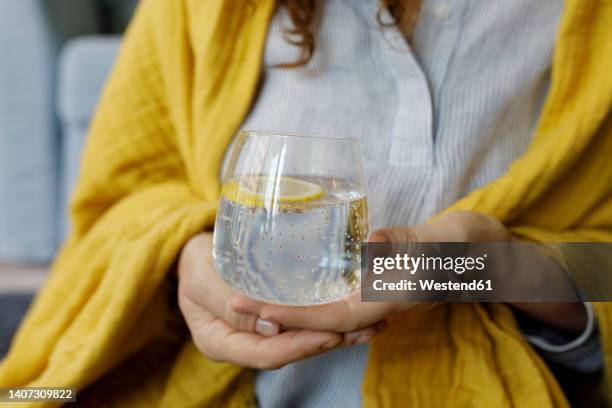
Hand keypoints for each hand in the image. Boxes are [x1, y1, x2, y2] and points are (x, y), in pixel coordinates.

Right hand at [177, 233, 383, 368]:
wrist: (191, 254)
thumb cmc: (193, 262)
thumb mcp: (203, 280)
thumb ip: (229, 304)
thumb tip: (272, 327)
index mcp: (222, 343)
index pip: (268, 354)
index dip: (301, 346)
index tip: (331, 335)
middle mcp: (244, 344)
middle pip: (291, 350)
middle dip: (328, 342)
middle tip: (365, 330)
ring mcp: (257, 333)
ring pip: (300, 339)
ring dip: (337, 334)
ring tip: (373, 326)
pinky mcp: (270, 319)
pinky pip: (300, 323)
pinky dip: (326, 319)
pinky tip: (354, 315)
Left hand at [232, 211, 586, 333]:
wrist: (480, 252)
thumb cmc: (464, 245)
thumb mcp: (441, 241)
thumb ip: (408, 245)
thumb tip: (368, 244)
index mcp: (389, 301)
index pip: (329, 316)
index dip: (289, 315)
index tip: (251, 309)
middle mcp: (375, 306)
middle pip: (317, 320)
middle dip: (274, 315)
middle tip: (230, 302)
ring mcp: (373, 299)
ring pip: (322, 314)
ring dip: (285, 309)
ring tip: (248, 299)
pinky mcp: (373, 288)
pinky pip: (334, 301)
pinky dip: (306, 300)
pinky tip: (287, 291)